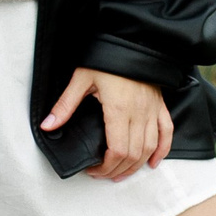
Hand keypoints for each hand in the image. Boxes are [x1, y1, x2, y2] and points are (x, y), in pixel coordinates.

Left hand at [41, 68, 172, 179]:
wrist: (132, 40)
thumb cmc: (106, 58)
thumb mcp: (81, 79)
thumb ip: (65, 105)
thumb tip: (48, 125)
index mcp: (119, 109)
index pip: (116, 150)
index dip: (105, 166)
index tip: (93, 170)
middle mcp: (139, 113)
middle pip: (133, 154)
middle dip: (117, 170)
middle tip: (103, 174)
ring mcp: (152, 111)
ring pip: (149, 148)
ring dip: (137, 166)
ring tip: (122, 174)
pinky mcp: (160, 106)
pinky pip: (166, 133)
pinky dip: (161, 151)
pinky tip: (153, 163)